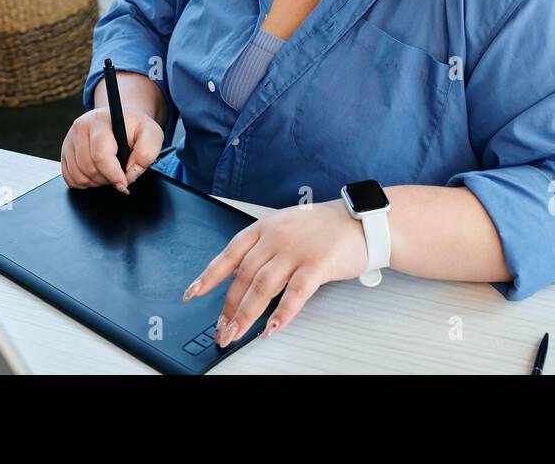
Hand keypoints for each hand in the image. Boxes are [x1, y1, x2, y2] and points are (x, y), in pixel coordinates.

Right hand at [59, 107, 162, 193]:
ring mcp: (70, 139)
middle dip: (107, 179)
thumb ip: (147, 153)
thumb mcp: (152, 134)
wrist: (120, 120)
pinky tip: (96, 174)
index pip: (101, 155)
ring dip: (96, 182)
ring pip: (78, 175)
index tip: (123, 183)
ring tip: (109, 173)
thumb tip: (129, 176)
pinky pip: (69, 177)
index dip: (113, 175)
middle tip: (119, 175)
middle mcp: (81, 127)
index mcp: (101, 121)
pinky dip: (84, 183)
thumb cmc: (136, 128)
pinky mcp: (65, 150)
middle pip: (89, 167)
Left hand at [179, 199, 370, 346]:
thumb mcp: (286, 226)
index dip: (208, 275)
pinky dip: (281, 314)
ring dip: (246, 315)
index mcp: (265, 226)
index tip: (193, 293)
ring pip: (262, 287)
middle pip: (243, 276)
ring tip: (236, 334)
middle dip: (228, 307)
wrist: (361, 221)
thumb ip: (263, 247)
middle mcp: (277, 237)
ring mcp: (296, 250)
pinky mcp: (317, 264)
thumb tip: (239, 277)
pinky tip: (272, 328)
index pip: (229, 253)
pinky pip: (294, 294)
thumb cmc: (324, 227)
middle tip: (221, 329)